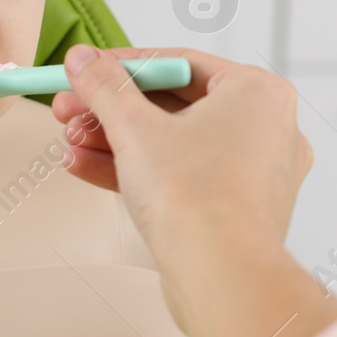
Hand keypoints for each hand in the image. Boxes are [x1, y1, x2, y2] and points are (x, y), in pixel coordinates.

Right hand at [52, 46, 311, 274]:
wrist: (221, 277)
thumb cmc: (197, 198)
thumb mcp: (134, 128)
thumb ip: (104, 86)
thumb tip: (84, 60)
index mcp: (257, 93)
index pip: (178, 64)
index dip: (122, 66)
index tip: (86, 70)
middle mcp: (265, 129)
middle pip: (173, 106)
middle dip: (112, 111)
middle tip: (70, 110)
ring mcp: (253, 174)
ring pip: (174, 145)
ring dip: (116, 142)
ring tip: (72, 143)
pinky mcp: (235, 211)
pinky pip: (182, 178)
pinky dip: (138, 173)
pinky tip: (88, 168)